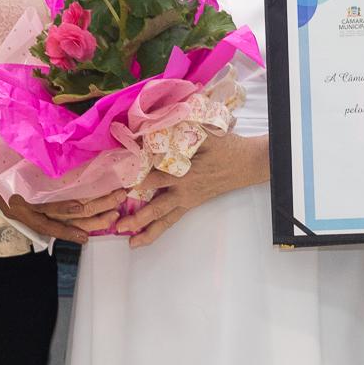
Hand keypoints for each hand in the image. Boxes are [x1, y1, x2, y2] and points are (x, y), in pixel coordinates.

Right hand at [0, 143, 123, 243]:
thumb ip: (38, 155)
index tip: (82, 206)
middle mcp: (25, 210)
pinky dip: (70, 229)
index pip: (46, 206)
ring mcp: (27, 215)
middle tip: (115, 206)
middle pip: (61, 218)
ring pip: (60, 225)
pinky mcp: (29, 215)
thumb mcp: (17, 151)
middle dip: (90, 214)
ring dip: (86, 223)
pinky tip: (87, 231)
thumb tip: (66, 146)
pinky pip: (53, 225)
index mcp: (19, 196)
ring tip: (110, 220)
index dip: (64, 208)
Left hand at [114, 133, 268, 247]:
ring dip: (145, 230)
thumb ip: (184, 129)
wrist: (245, 164)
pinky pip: (171, 220)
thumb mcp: (206, 134)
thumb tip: (162, 122)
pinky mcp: (190, 204)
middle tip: (117, 225)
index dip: (136, 180)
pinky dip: (157, 230)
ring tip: (129, 242)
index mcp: (185, 173)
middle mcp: (183, 190)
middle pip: (156, 207)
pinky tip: (144, 239)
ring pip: (163, 219)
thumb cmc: (226, 147)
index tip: (118, 184)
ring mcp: (187, 200)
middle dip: (137, 217)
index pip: (155, 178)